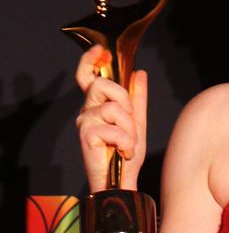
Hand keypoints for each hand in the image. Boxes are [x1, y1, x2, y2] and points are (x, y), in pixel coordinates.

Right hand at [74, 43, 147, 191]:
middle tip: (130, 122)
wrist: (122, 181)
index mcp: (98, 105)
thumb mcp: (137, 123)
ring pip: (113, 107)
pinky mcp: (86, 135)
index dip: (90, 60)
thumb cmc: (125, 155)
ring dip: (129, 128)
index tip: (101, 51)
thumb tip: (139, 73)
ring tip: (128, 143)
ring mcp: (85, 122)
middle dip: (124, 100)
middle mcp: (88, 110)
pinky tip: (123, 151)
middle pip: (102, 84)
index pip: (87, 75)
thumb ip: (138, 99)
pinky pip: (112, 127)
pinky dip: (125, 140)